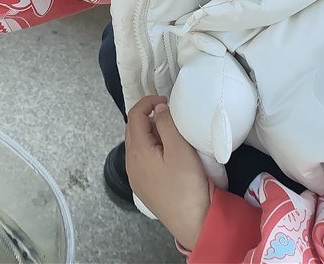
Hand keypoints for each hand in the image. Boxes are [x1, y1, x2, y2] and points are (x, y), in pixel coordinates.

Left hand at [125, 96, 211, 251]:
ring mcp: (135, 177)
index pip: (134, 115)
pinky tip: (169, 155)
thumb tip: (158, 109)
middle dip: (149, 117)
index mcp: (136, 151)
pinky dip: (152, 148)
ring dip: (151, 133)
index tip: (167, 101)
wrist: (193, 223)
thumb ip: (167, 124)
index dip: (148, 102)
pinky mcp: (143, 187)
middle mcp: (130, 163)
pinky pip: (142, 159)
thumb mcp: (180, 149)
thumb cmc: (187, 186)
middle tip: (171, 118)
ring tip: (173, 136)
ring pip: (137, 144)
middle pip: (133, 129)